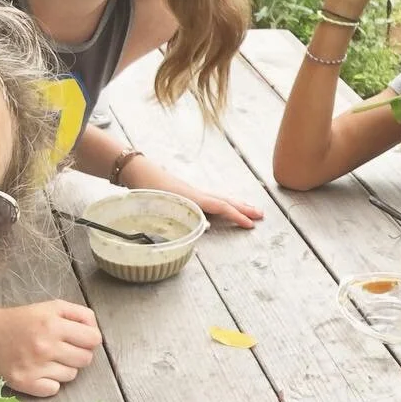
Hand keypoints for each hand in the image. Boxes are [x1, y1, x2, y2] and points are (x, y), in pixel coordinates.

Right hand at [0, 301, 101, 397]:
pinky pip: (55, 389)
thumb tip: (97, 332)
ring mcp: (35, 367)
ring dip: (64, 367)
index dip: (90, 339)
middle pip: (86, 359)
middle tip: (64, 349)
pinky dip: (50, 382)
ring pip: (72, 375)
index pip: (94, 339)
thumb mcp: (52, 307)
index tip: (80, 339)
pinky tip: (39, 371)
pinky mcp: (25, 383)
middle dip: (79, 354)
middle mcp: (45, 346)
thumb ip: (80, 315)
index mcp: (53, 324)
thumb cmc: (22, 320)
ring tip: (48, 358)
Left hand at [120, 153, 262, 228]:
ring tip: (249, 209)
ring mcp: (194, 192)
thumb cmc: (148, 190)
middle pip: (227, 201)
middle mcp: (198, 194)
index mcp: (194, 198)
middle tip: (262, 215)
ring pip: (221, 198)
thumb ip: (182, 218)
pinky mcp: (189, 193)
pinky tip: (224, 206)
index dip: (238, 217)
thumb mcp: (163, 207)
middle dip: (245, 209)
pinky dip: (225, 203)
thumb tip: (203, 229)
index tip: (251, 225)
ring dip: (237, 204)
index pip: (222, 207)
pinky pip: (213, 198)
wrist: (138, 172)